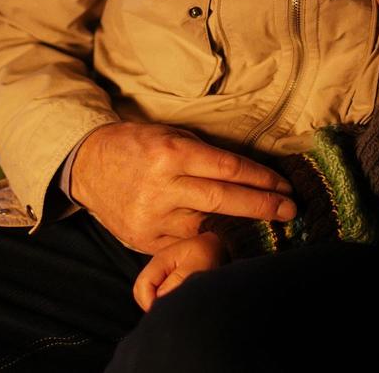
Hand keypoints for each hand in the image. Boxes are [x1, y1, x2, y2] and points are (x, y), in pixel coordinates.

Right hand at [71, 122, 294, 252]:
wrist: (88, 166)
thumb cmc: (137, 145)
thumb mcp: (170, 135)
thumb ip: (205, 155)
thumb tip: (249, 173)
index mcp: (170, 153)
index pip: (228, 168)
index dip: (260, 179)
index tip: (284, 186)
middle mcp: (162, 186)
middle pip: (224, 199)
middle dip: (262, 206)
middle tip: (290, 210)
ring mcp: (152, 217)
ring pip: (207, 225)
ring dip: (237, 224)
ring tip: (262, 221)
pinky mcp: (144, 239)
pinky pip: (185, 242)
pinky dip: (207, 237)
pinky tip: (224, 233)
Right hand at [132, 232, 228, 311]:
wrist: (221, 245)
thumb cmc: (210, 253)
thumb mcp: (197, 266)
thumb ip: (178, 281)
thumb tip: (161, 300)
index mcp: (160, 261)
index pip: (142, 286)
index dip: (150, 303)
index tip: (167, 313)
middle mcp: (157, 267)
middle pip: (141, 293)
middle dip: (153, 306)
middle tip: (173, 313)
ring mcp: (161, 274)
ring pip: (149, 296)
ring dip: (160, 305)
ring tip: (179, 308)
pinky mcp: (168, 280)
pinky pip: (159, 295)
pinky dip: (166, 302)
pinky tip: (179, 304)